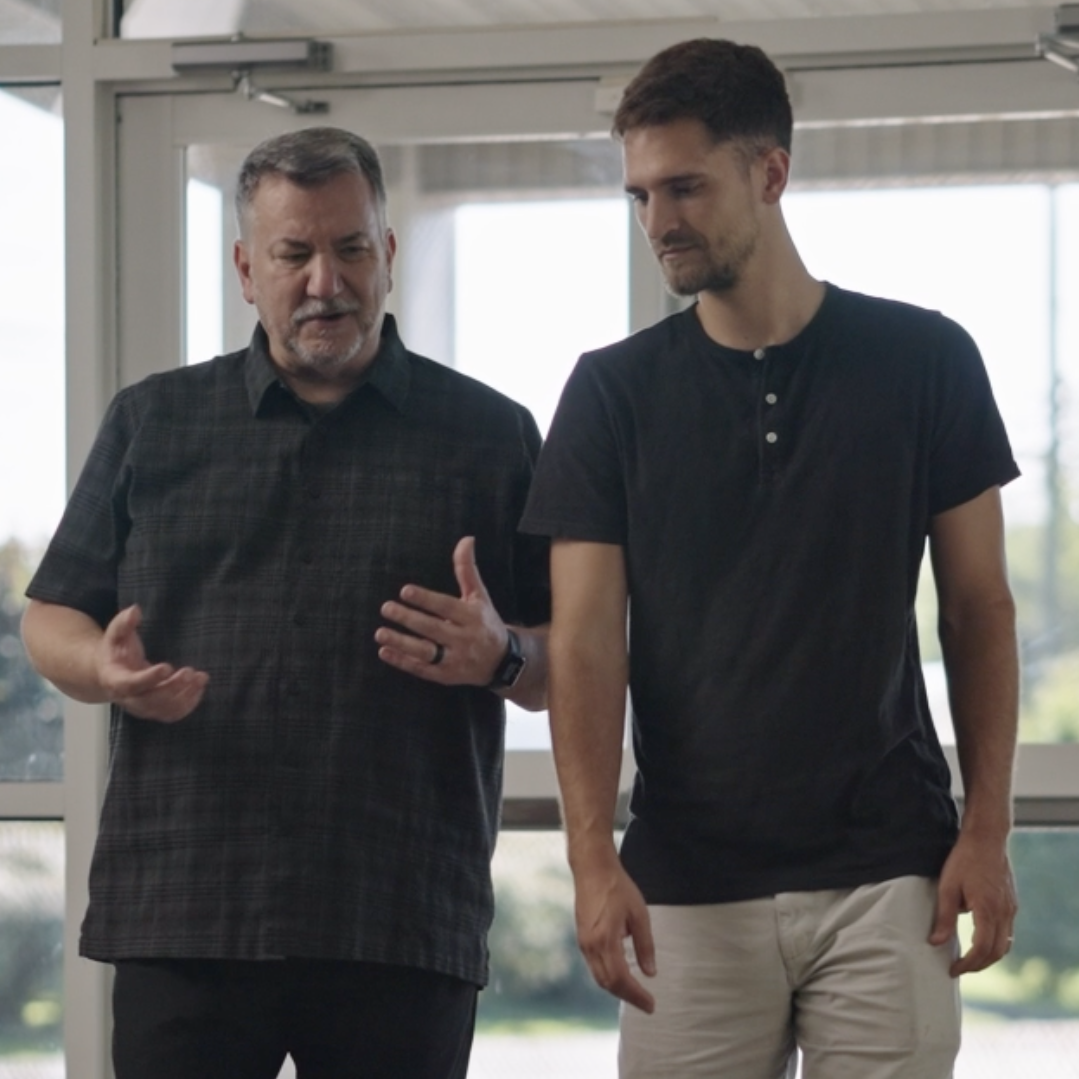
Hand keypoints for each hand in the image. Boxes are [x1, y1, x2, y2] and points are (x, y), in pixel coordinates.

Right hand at [95, 605, 208, 722]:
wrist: (109, 673)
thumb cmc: (115, 651)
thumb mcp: (115, 634)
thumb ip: (124, 622)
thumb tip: (135, 610)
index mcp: (115, 680)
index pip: (132, 684)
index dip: (150, 678)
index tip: (168, 667)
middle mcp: (128, 699)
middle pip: (151, 700)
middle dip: (173, 688)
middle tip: (190, 672)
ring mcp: (142, 708)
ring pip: (164, 709)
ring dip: (186, 696)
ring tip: (201, 678)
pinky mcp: (155, 710)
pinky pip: (172, 714)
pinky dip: (188, 704)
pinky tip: (200, 688)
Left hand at [376, 536, 507, 685]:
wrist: (501, 661)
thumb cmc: (485, 622)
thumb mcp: (480, 596)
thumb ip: (467, 570)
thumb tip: (466, 539)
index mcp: (472, 617)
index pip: (446, 607)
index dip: (426, 599)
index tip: (405, 591)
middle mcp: (464, 639)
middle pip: (432, 629)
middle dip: (408, 619)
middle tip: (386, 608)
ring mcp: (454, 660)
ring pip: (425, 652)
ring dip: (401, 643)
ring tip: (380, 633)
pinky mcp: (445, 676)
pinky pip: (422, 669)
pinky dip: (402, 662)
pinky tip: (385, 652)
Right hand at [574, 855, 656, 1012]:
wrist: (592, 868)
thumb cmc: (618, 887)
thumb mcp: (639, 914)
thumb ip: (645, 945)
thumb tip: (650, 972)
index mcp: (605, 940)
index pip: (621, 979)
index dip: (636, 995)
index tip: (651, 1004)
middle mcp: (590, 946)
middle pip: (607, 983)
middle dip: (627, 996)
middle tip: (646, 1003)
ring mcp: (583, 943)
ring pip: (599, 977)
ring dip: (617, 989)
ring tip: (636, 993)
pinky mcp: (582, 938)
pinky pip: (594, 966)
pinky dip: (608, 977)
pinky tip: (621, 975)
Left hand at [929, 829, 1017, 975]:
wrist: (986, 839)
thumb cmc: (964, 860)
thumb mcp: (947, 887)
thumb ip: (943, 917)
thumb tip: (936, 942)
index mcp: (988, 911)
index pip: (981, 949)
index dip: (967, 963)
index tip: (952, 969)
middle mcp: (1004, 913)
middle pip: (996, 952)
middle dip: (978, 965)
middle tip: (959, 969)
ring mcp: (1010, 909)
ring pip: (1005, 944)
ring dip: (988, 957)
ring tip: (969, 960)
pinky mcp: (1011, 904)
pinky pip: (1008, 932)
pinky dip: (996, 943)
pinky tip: (982, 942)